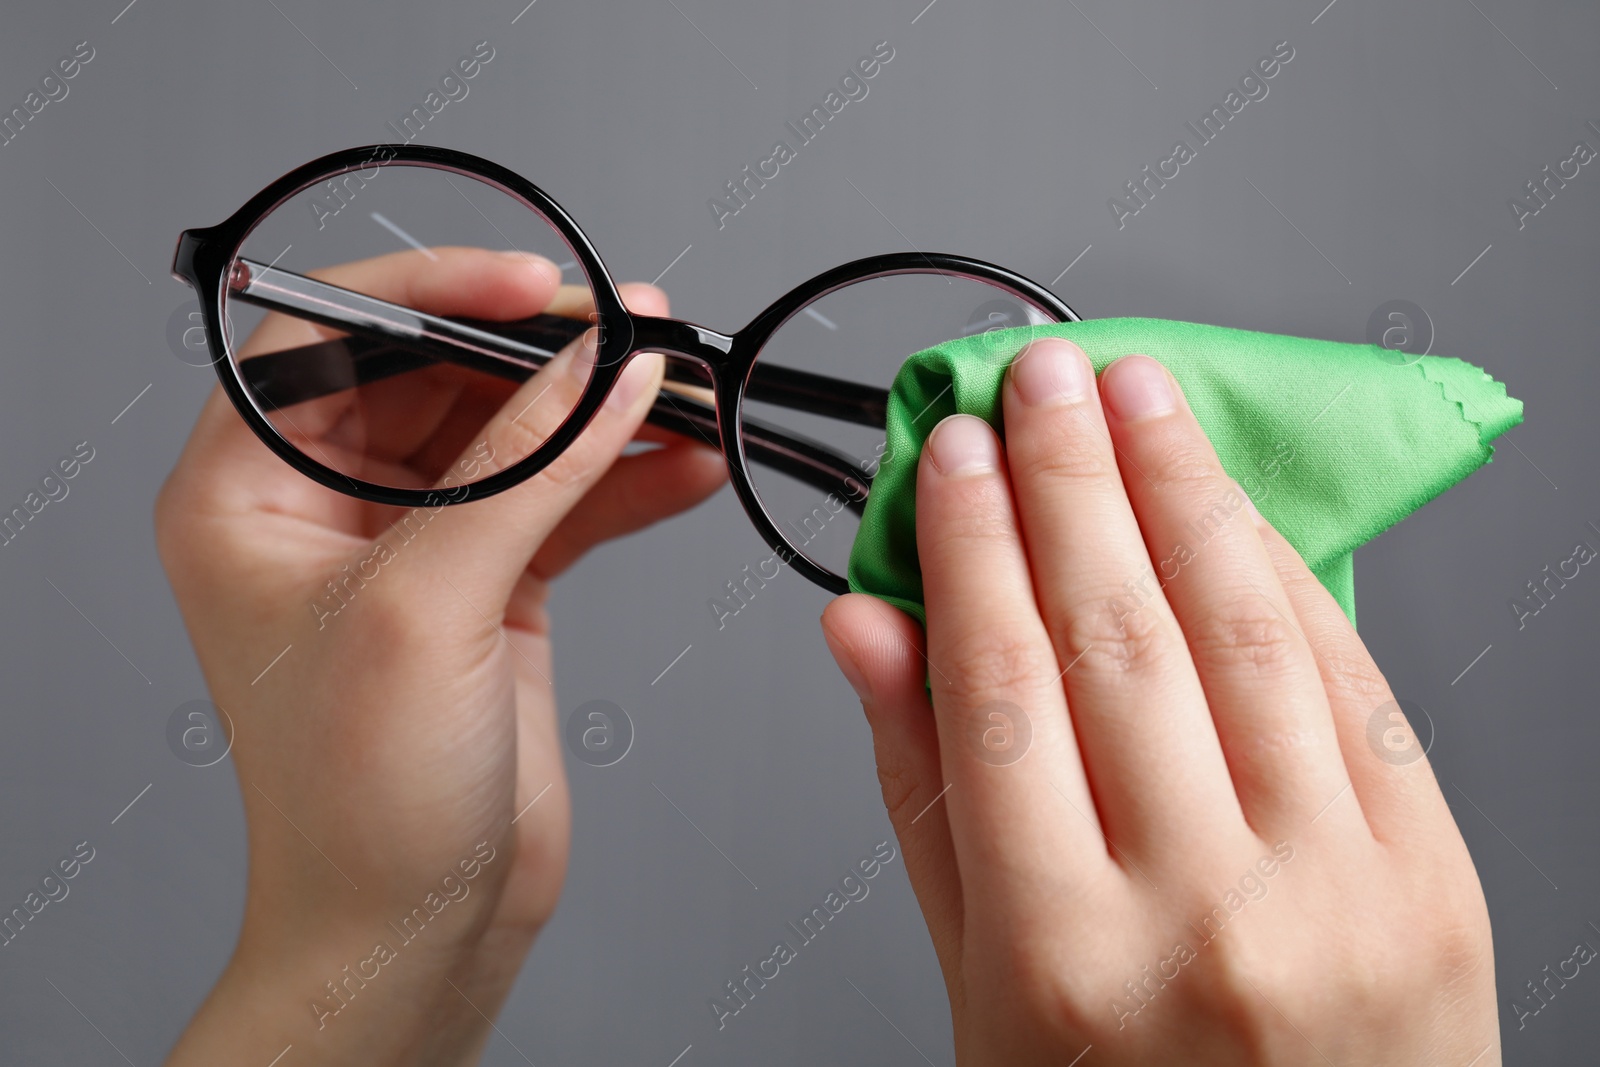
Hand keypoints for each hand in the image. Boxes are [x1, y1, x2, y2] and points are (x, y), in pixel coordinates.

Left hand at [157, 248, 724, 1064]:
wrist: (417, 927)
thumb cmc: (358, 805)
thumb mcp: (426, 611)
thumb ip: (521, 473)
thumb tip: (602, 370)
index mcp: (246, 494)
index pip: (331, 337)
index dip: (433, 293)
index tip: (532, 285)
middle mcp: (324, 508)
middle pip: (440, 375)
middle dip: (545, 353)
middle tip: (641, 334)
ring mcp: (416, 545)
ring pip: (515, 436)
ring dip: (603, 416)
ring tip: (686, 393)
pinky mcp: (491, 585)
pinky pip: (564, 502)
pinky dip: (625, 482)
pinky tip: (685, 465)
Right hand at [822, 339, 1496, 1064]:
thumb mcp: (979, 984)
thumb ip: (923, 795)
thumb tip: (869, 628)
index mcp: (1061, 955)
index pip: (998, 686)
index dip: (967, 544)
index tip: (948, 455)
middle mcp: (1205, 913)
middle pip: (1116, 635)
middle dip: (1067, 478)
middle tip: (1035, 384)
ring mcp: (1337, 890)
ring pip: (1242, 632)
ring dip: (1179, 488)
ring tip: (1135, 397)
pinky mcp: (1434, 873)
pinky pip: (1351, 682)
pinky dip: (1283, 575)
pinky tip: (1231, 506)